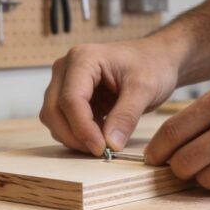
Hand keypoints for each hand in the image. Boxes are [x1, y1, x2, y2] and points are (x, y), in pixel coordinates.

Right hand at [39, 39, 178, 154]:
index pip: (71, 99)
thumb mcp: (145, 89)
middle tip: (100, 151)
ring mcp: (65, 83)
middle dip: (74, 136)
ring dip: (74, 137)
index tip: (101, 148)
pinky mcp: (70, 97)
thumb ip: (126, 116)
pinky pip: (63, 121)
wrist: (156, 58)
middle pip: (54, 110)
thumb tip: (110, 144)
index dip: (82, 128)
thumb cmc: (151, 64)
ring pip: (54, 118)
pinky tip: (100, 136)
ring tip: (103, 143)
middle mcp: (66, 69)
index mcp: (82, 59)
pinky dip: (78, 134)